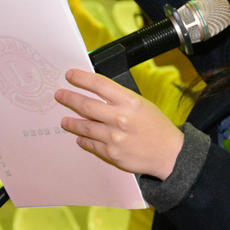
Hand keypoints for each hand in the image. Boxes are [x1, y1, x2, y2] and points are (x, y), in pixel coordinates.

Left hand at [56, 69, 184, 179]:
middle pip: (86, 105)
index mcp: (130, 102)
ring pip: (85, 127)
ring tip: (64, 120)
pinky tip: (79, 137)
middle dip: (69, 98)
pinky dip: (83, 140)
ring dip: (72, 122)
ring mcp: (114, 137)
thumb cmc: (157, 127)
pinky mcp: (112, 153)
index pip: (99, 84)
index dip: (81, 78)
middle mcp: (120, 118)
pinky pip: (91, 144)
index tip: (70, 75)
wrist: (170, 154)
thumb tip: (96, 94)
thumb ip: (120, 100)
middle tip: (60, 95)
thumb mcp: (142, 105)